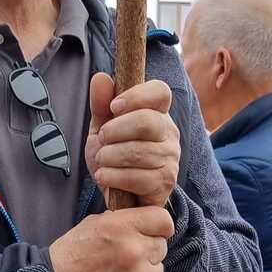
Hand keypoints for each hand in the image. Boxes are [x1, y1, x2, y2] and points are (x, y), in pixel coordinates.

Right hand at [50, 207, 174, 271]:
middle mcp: (134, 250)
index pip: (163, 220)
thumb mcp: (93, 225)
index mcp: (122, 227)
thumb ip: (122, 222)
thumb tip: (141, 222)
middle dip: (147, 250)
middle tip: (126, 257)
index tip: (151, 232)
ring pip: (158, 270)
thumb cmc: (70, 257)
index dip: (157, 226)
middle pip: (161, 246)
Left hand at [85, 73, 179, 207]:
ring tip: (102, 161)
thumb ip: (101, 104)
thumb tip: (100, 77)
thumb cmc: (114, 157)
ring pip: (137, 151)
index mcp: (158, 113)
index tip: (113, 107)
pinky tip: (105, 177)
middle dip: (115, 131)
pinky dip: (112, 176)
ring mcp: (171, 159)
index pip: (160, 91)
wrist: (118, 194)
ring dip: (109, 157)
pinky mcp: (164, 183)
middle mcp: (170, 133)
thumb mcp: (102, 128)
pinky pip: (136, 177)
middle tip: (102, 139)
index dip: (135, 96)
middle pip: (146, 121)